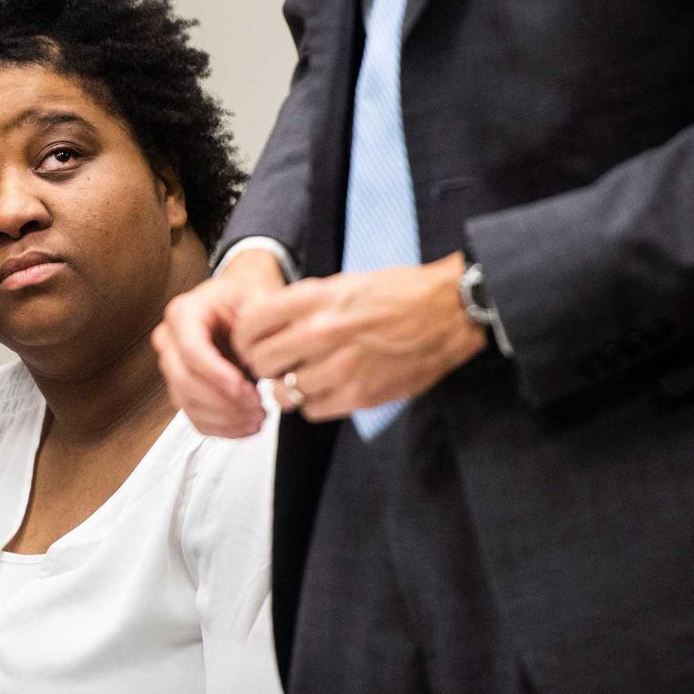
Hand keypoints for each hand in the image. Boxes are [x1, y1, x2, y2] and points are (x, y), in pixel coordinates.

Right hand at [152, 249, 285, 436]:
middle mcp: (170, 340)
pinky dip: (222, 429)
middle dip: (224, 401)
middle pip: (185, 381)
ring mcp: (173, 367)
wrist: (240, 308)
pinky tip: (247, 425)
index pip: (192, 350)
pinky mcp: (182, 390)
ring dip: (226, 418)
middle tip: (258, 406)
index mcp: (185, 313)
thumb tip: (258, 357)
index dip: (216, 374)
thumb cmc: (246, 302)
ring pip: (189, 404)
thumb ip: (257, 326)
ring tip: (259, 417)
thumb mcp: (257, 301)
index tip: (244, 390)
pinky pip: (194, 418)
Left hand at [233, 251, 487, 420]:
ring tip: (302, 379)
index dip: (244, 338)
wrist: (449, 313)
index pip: (251, 324)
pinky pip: (313, 411)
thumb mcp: (346, 282)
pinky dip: (313, 404)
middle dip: (263, 366)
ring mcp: (340, 367)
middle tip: (275, 366)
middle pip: (260, 363)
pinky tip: (326, 390)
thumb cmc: (402, 294)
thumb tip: (271, 324)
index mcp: (316, 299)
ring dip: (288, 389)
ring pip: (283, 393)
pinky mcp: (360, 395)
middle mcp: (322, 332)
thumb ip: (306, 304)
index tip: (250, 344)